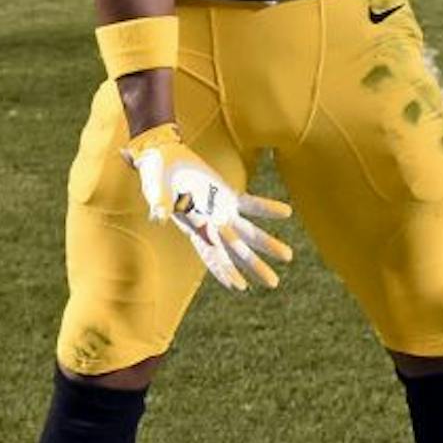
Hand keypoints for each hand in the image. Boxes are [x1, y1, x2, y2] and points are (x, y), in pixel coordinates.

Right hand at [123, 124, 292, 291]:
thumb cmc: (155, 175)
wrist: (163, 156)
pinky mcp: (228, 196)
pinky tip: (287, 213)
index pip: (210, 255)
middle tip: (273, 283)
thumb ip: (159, 202)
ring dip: (268, 244)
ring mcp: (221, 212)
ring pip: (249, 232)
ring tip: (288, 257)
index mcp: (192, 227)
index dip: (224, 270)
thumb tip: (158, 216)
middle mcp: (210, 225)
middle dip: (254, 266)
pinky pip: (252, 205)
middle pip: (236, 250)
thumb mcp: (154, 188)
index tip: (239, 286)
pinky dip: (268, 209)